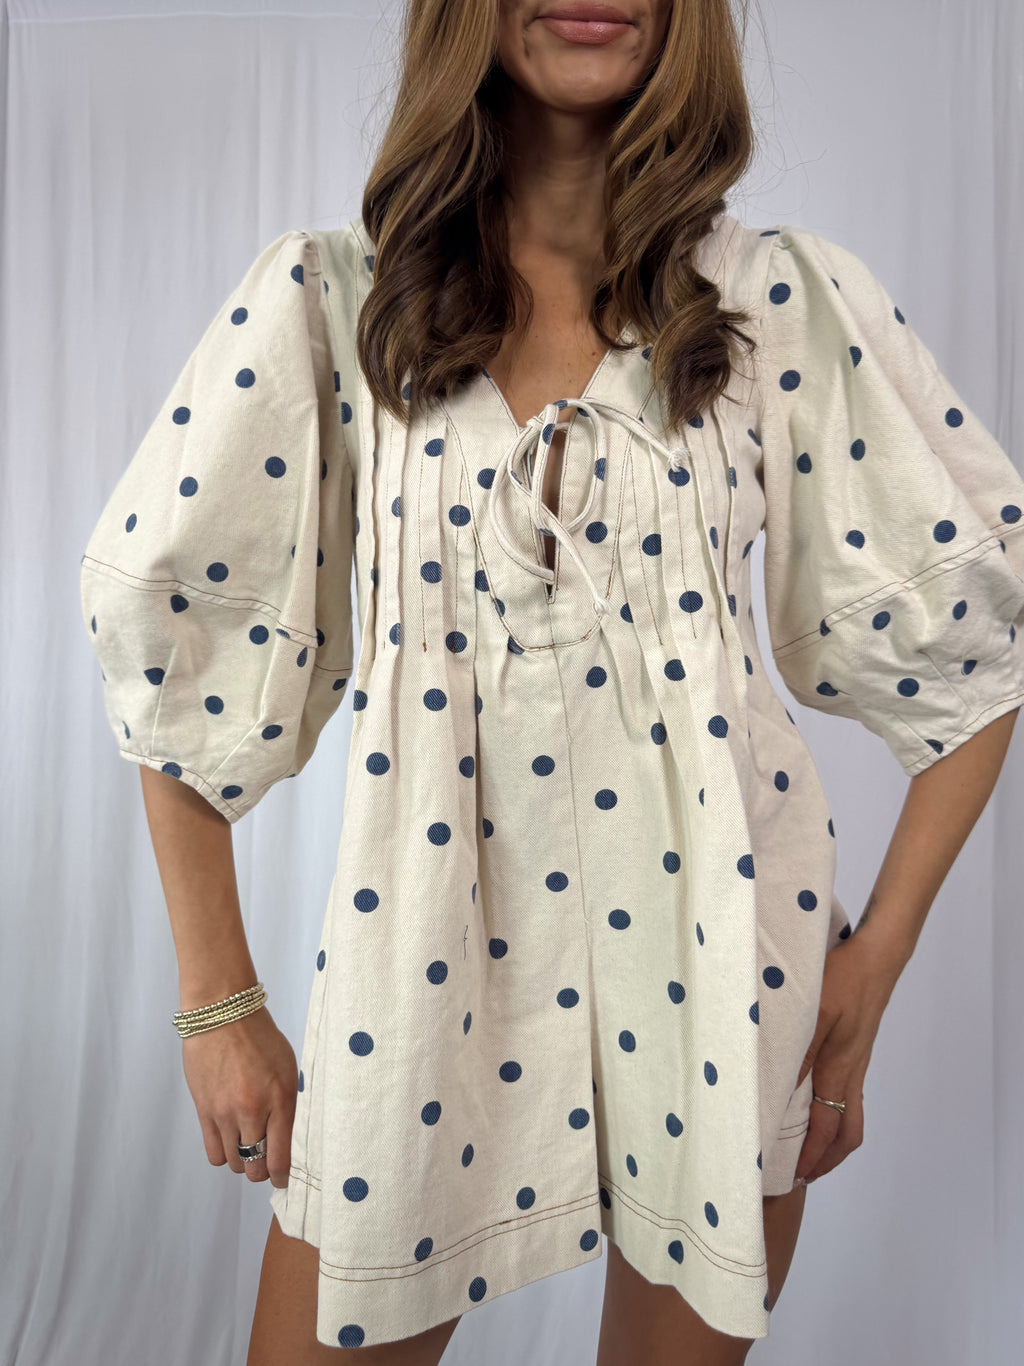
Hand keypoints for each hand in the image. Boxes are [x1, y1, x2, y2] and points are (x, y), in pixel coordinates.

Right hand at [181, 1006, 297, 1187]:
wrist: (222, 1015)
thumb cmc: (261, 1037)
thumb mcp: (288, 1068)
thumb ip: (288, 1105)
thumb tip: (287, 1138)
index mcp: (280, 1100)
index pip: (280, 1158)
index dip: (282, 1177)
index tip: (284, 1178)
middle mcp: (252, 1112)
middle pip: (255, 1167)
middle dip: (263, 1171)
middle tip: (267, 1162)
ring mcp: (225, 1114)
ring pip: (234, 1163)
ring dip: (243, 1162)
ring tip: (248, 1146)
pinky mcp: (203, 1112)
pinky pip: (213, 1153)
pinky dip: (224, 1154)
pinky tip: (230, 1141)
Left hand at [793, 931, 902, 1183]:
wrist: (877, 958)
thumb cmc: (844, 979)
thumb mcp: (813, 1012)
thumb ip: (798, 1051)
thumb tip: (780, 1091)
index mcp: (839, 1069)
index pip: (826, 1128)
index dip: (810, 1156)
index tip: (793, 1177)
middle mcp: (852, 1073)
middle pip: (847, 1134)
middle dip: (826, 1160)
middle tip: (800, 1176)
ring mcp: (857, 1063)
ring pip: (850, 1117)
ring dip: (830, 1140)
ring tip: (806, 1150)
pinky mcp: (857, 1051)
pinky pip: (849, 1097)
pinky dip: (833, 1116)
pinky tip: (814, 1106)